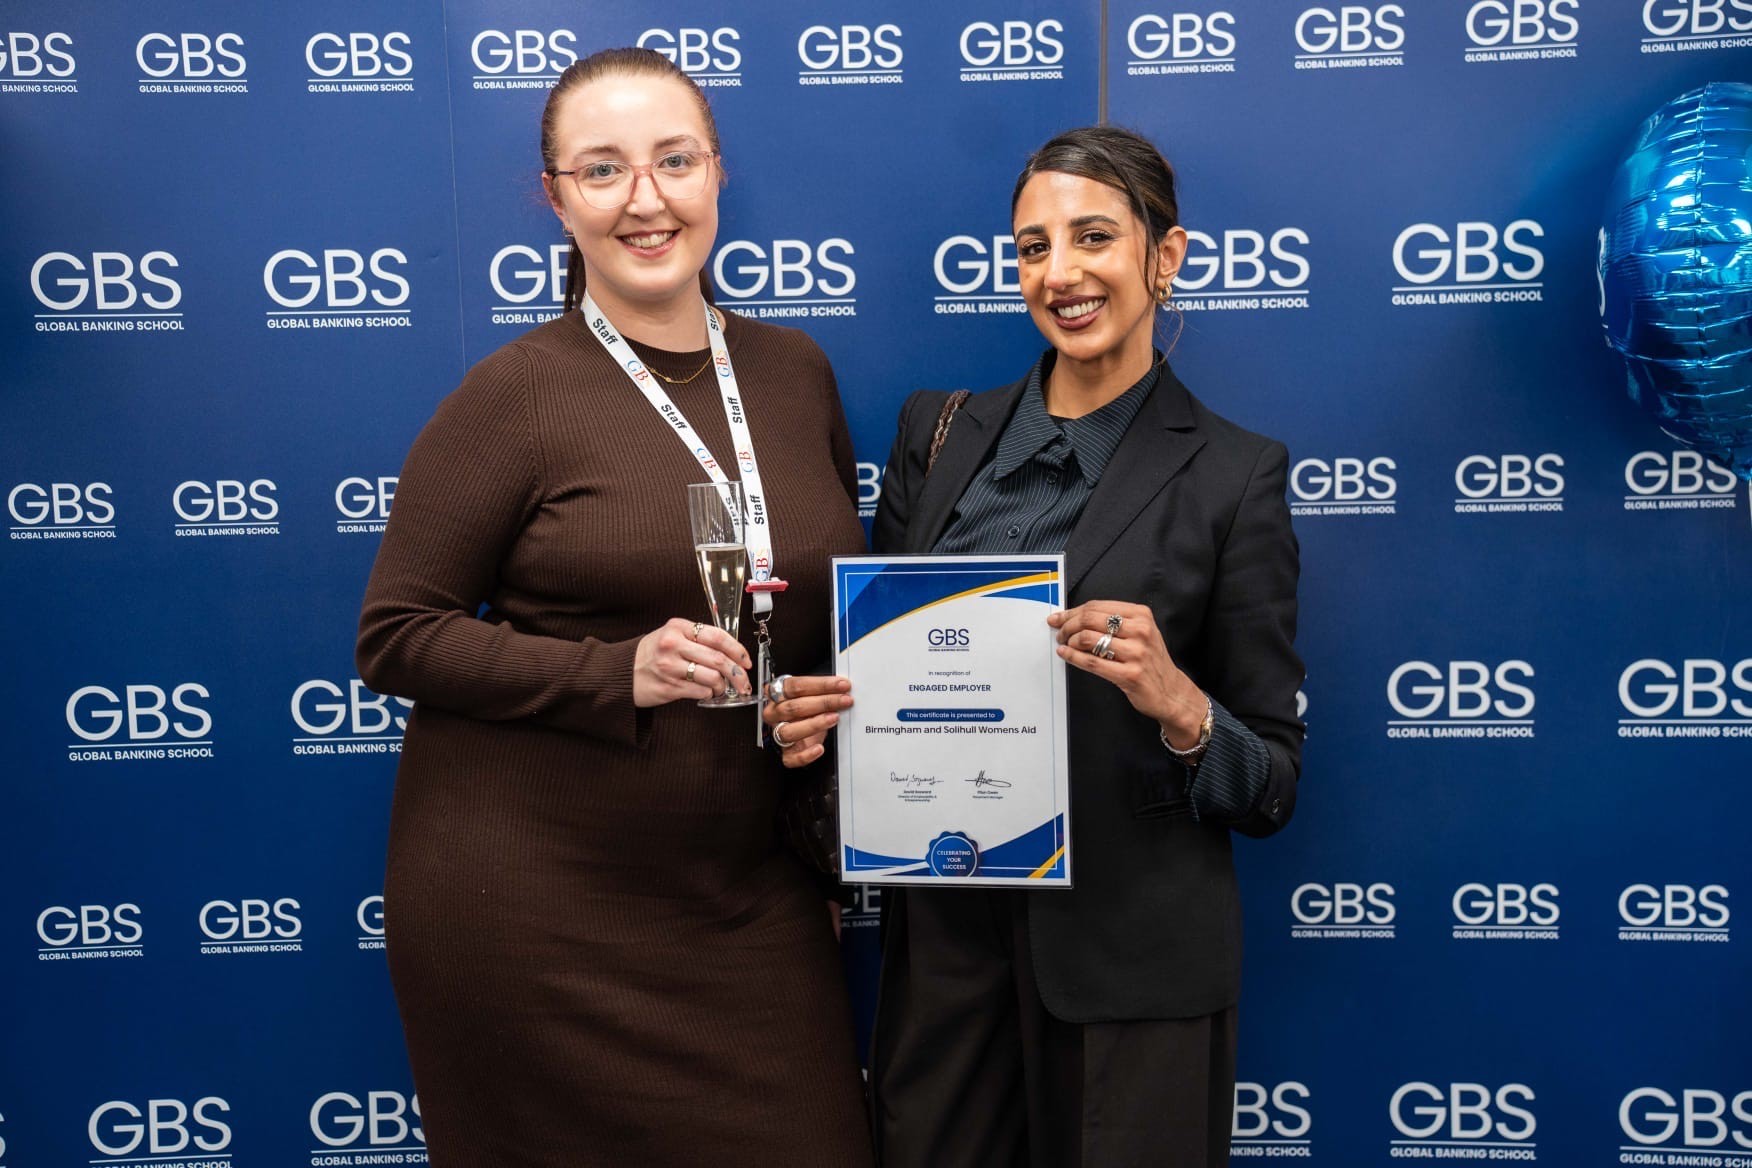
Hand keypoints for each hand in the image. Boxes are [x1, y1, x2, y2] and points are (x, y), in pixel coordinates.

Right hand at [633, 619, 753, 707]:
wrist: (621, 672)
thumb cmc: (650, 654)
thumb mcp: (671, 636)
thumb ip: (697, 639)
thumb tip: (731, 652)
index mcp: (678, 628)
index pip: (717, 636)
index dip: (738, 650)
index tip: (746, 661)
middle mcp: (673, 645)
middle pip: (719, 659)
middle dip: (738, 673)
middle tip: (744, 681)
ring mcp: (670, 666)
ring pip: (712, 677)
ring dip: (723, 686)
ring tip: (720, 688)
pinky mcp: (668, 686)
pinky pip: (701, 691)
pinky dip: (709, 694)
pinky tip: (707, 692)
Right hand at [763, 674, 852, 766]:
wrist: (800, 730)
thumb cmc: (805, 709)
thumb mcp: (811, 695)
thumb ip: (822, 691)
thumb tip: (843, 688)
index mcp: (776, 694)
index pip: (796, 686)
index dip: (821, 685)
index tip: (841, 685)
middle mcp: (774, 713)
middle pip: (794, 707)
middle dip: (823, 702)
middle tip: (843, 700)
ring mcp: (778, 734)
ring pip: (790, 731)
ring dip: (815, 724)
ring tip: (834, 718)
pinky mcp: (786, 753)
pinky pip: (792, 758)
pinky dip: (806, 755)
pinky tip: (819, 748)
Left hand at [1049, 601, 1205, 747]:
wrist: (1170, 691)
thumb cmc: (1150, 661)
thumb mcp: (1140, 632)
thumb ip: (1113, 622)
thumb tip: (1075, 616)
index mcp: (1141, 615)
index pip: (1097, 606)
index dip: (1072, 611)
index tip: (1059, 617)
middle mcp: (1141, 630)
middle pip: (1090, 619)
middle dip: (1068, 625)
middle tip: (1059, 632)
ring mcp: (1136, 653)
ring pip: (1088, 639)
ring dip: (1069, 641)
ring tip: (1065, 645)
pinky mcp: (1130, 674)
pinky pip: (1092, 662)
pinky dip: (1073, 657)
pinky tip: (1065, 654)